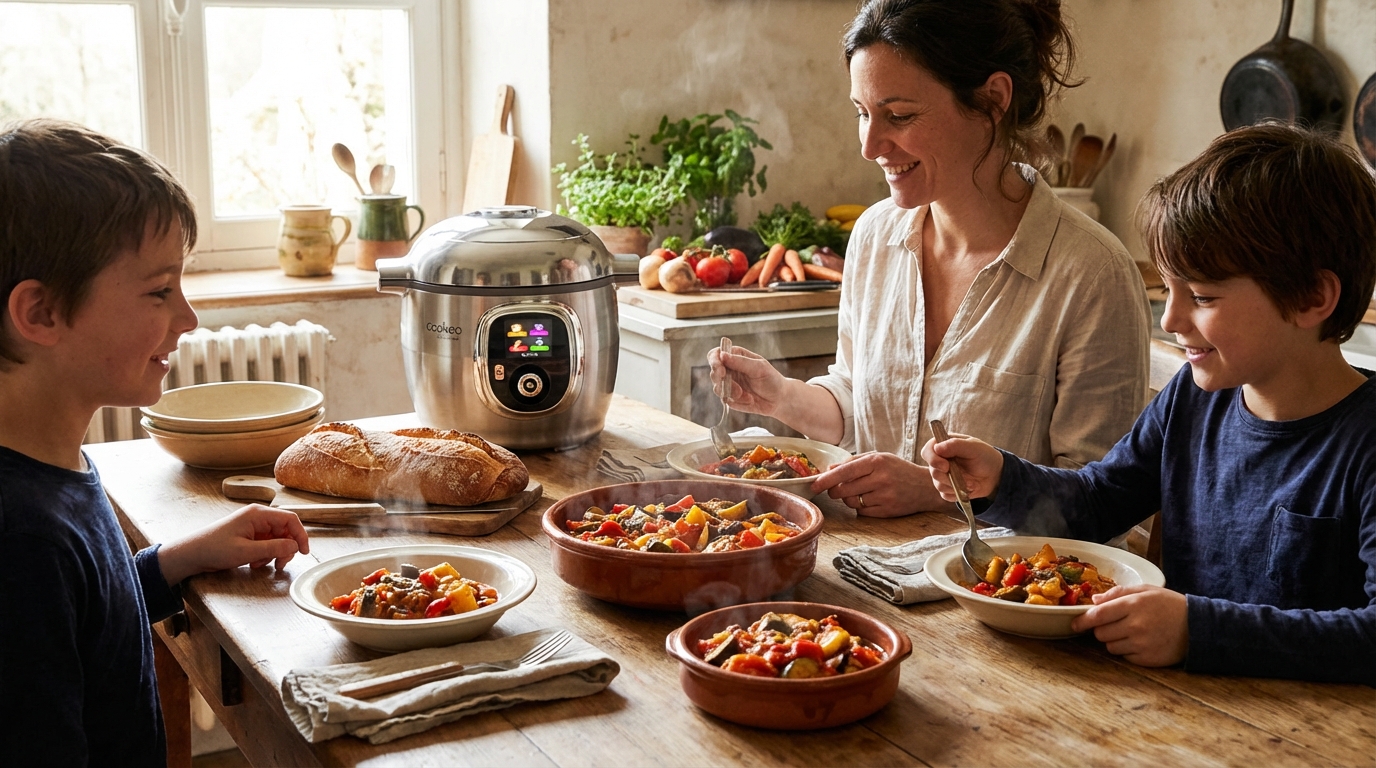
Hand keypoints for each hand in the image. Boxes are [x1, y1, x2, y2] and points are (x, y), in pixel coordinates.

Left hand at [157, 504, 310, 585]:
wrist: (191, 554)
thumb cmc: (214, 549)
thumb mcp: (246, 552)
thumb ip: (273, 548)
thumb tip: (295, 546)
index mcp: (258, 514)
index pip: (290, 520)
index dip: (301, 535)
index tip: (304, 552)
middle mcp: (258, 517)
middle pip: (285, 530)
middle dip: (286, 548)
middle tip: (279, 564)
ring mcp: (253, 526)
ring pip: (277, 539)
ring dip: (273, 553)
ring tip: (259, 564)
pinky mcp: (248, 535)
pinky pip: (266, 544)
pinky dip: (264, 555)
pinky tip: (253, 562)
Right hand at [708, 344, 786, 416]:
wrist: (779, 399)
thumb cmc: (771, 379)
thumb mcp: (759, 368)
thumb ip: (740, 361)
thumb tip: (722, 355)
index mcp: (735, 356)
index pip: (715, 355)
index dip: (714, 361)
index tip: (721, 370)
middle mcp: (729, 369)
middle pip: (714, 372)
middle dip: (723, 381)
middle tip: (737, 389)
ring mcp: (728, 384)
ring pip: (717, 388)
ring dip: (732, 393)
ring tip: (748, 396)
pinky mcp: (729, 398)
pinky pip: (726, 400)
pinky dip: (738, 401)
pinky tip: (749, 400)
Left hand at [809, 452, 942, 516]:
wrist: (926, 486)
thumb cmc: (899, 470)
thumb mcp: (879, 458)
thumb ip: (853, 462)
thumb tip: (829, 470)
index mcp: (876, 461)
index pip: (844, 472)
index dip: (826, 480)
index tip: (814, 485)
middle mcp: (880, 478)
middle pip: (843, 490)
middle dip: (834, 491)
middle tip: (836, 489)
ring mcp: (884, 496)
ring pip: (851, 502)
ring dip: (848, 499)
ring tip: (859, 492)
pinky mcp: (887, 511)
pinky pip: (862, 512)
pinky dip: (860, 507)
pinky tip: (870, 500)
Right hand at [920, 434, 1004, 499]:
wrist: (994, 474)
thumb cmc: (984, 456)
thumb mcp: (973, 447)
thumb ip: (955, 445)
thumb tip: (937, 448)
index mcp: (943, 446)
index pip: (927, 452)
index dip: (933, 460)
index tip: (946, 466)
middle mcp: (940, 461)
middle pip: (933, 471)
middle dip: (948, 477)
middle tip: (963, 477)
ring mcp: (943, 476)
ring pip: (939, 485)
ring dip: (956, 486)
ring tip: (971, 482)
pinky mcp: (947, 488)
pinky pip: (945, 495)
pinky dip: (957, 494)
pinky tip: (967, 488)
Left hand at [1070, 584, 1188, 666]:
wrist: (1197, 626)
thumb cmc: (1169, 605)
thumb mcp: (1145, 590)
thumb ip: (1118, 593)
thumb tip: (1094, 600)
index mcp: (1133, 605)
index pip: (1098, 615)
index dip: (1082, 620)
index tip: (1075, 623)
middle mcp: (1135, 626)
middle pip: (1100, 633)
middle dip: (1101, 628)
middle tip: (1115, 623)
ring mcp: (1141, 644)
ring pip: (1110, 646)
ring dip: (1114, 640)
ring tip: (1131, 632)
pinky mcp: (1147, 659)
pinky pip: (1124, 656)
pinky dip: (1127, 650)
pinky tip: (1140, 642)